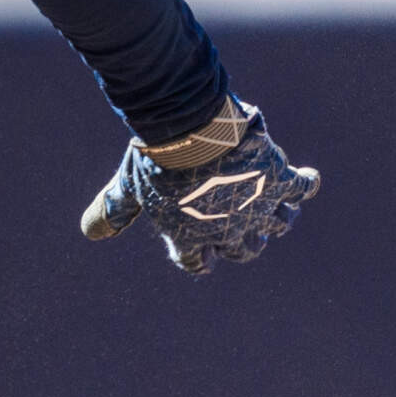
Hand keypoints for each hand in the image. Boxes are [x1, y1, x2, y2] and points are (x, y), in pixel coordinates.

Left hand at [81, 101, 319, 274]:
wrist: (189, 133)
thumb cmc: (153, 161)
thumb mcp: (128, 187)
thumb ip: (113, 210)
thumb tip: (88, 233)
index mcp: (190, 237)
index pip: (196, 263)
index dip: (200, 260)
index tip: (205, 257)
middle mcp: (229, 230)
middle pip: (245, 249)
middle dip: (247, 241)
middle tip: (245, 225)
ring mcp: (259, 207)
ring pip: (279, 224)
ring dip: (278, 216)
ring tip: (274, 202)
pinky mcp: (281, 181)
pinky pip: (303, 188)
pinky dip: (307, 182)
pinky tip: (305, 175)